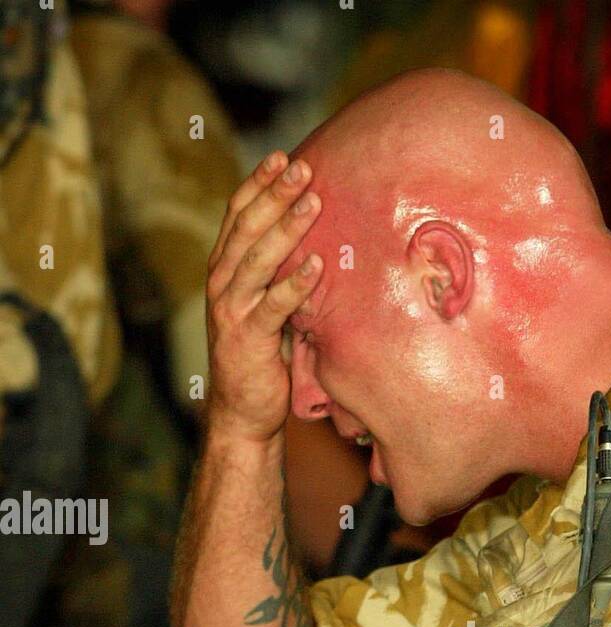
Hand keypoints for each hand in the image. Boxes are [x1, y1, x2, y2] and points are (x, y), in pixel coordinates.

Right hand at [205, 150, 324, 443]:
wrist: (243, 412)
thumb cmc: (262, 357)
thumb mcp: (267, 307)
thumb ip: (278, 276)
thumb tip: (316, 241)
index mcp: (224, 270)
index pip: (237, 215)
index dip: (258, 184)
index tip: (283, 156)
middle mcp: (222, 284)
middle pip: (247, 228)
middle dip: (275, 194)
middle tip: (303, 167)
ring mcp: (232, 311)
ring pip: (257, 259)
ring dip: (286, 228)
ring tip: (314, 202)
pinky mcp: (249, 339)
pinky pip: (274, 306)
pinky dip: (295, 284)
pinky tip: (316, 265)